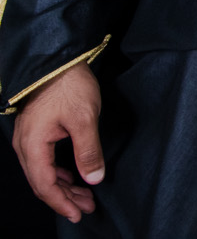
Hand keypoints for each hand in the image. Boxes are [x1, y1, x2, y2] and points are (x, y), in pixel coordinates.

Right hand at [13, 62, 103, 221]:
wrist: (59, 59)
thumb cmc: (70, 85)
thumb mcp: (85, 118)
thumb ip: (88, 151)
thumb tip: (94, 178)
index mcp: (32, 144)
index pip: (44, 184)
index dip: (61, 202)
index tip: (77, 213)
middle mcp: (25, 144)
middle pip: (42, 181)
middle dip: (64, 197)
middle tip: (86, 207)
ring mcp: (29, 138)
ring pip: (43, 171)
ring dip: (63, 185)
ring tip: (84, 196)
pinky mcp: (37, 131)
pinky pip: (45, 160)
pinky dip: (59, 171)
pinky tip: (74, 176)